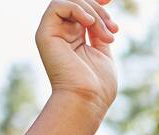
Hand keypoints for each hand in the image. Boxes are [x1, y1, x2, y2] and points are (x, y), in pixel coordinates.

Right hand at [37, 0, 118, 118]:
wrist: (86, 101)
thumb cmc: (98, 86)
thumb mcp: (103, 53)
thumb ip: (98, 32)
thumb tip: (100, 15)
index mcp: (74, 38)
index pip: (81, 10)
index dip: (96, 2)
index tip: (110, 0)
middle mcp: (61, 34)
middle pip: (78, 4)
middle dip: (99, 10)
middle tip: (113, 29)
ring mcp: (52, 33)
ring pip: (70, 2)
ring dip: (93, 12)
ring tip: (106, 34)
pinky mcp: (45, 34)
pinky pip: (57, 6)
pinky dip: (77, 9)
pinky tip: (90, 23)